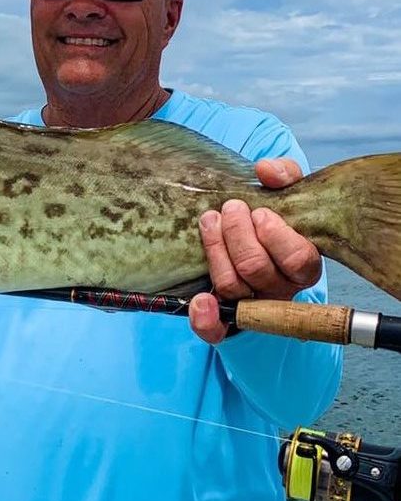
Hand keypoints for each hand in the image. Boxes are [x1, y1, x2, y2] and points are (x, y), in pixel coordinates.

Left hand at [189, 157, 322, 343]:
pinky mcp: (225, 318)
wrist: (251, 236)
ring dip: (216, 249)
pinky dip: (206, 317)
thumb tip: (266, 171)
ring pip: (232, 285)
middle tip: (230, 208)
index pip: (298, 260)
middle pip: (256, 269)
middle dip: (238, 234)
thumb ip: (284, 175)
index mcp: (302, 265)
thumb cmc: (270, 216)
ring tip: (208, 220)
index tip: (259, 213)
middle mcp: (279, 289)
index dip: (276, 235)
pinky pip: (216, 329)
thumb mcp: (284, 192)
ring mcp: (251, 304)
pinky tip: (199, 300)